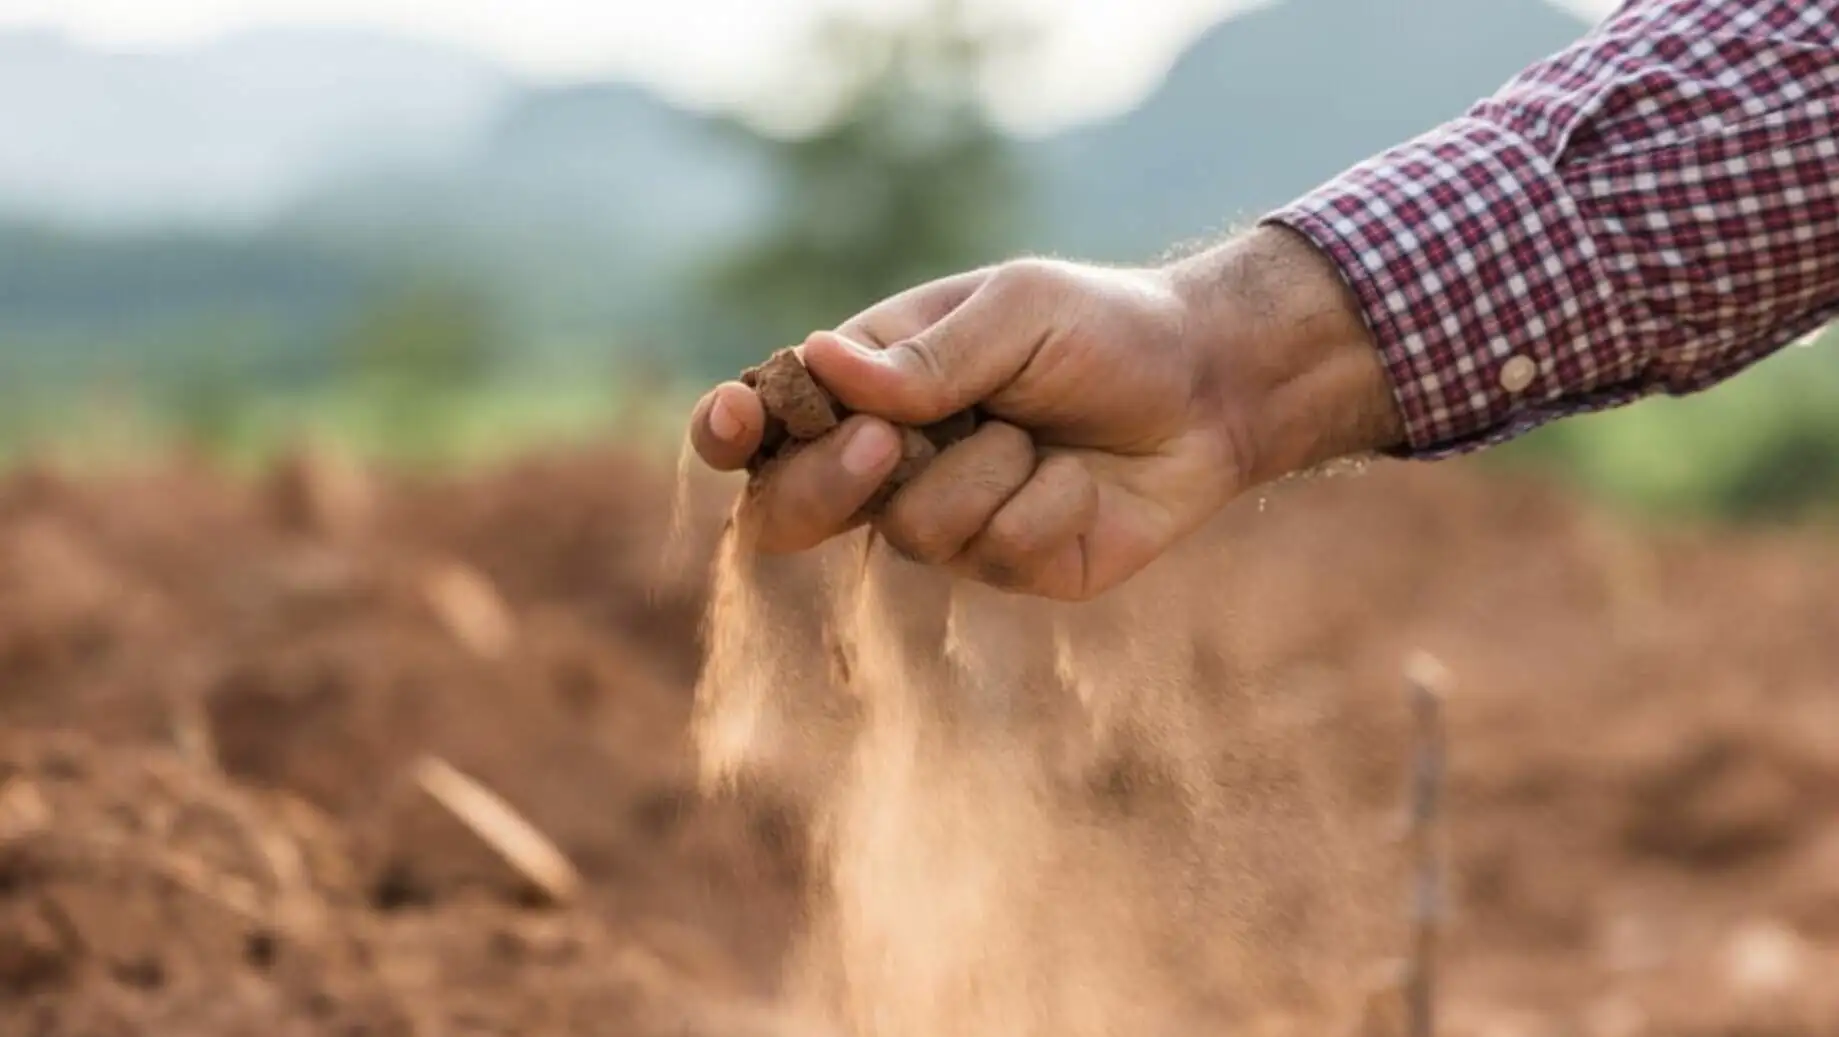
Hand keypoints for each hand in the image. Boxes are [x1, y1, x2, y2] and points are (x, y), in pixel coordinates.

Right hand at [690, 226, 1404, 600]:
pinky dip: (1047, 504)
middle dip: (828, 484)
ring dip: (986, 474)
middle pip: (792, 507)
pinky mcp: (1009, 567)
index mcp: (875, 383)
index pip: (771, 420)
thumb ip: (928, 355)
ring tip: (1041, 436)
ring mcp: (948, 522)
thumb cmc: (1104, 330)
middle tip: (887, 446)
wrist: (1212, 389)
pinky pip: (996, 552)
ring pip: (909, 533)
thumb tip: (820, 364)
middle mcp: (894, 461)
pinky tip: (1081, 480)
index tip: (729, 423)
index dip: (732, 430)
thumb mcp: (1017, 311)